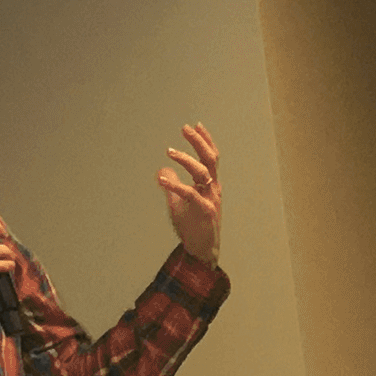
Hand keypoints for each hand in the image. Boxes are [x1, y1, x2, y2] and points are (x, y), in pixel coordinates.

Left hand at [159, 124, 222, 264]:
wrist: (202, 249)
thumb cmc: (193, 225)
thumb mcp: (179, 202)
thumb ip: (172, 186)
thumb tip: (162, 170)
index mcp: (210, 185)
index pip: (210, 158)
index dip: (205, 141)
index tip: (196, 126)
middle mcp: (213, 189)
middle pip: (210, 160)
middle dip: (199, 142)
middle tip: (185, 128)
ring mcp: (211, 199)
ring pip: (202, 173)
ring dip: (186, 160)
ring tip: (169, 152)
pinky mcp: (205, 211)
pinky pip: (190, 194)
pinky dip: (175, 185)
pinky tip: (162, 179)